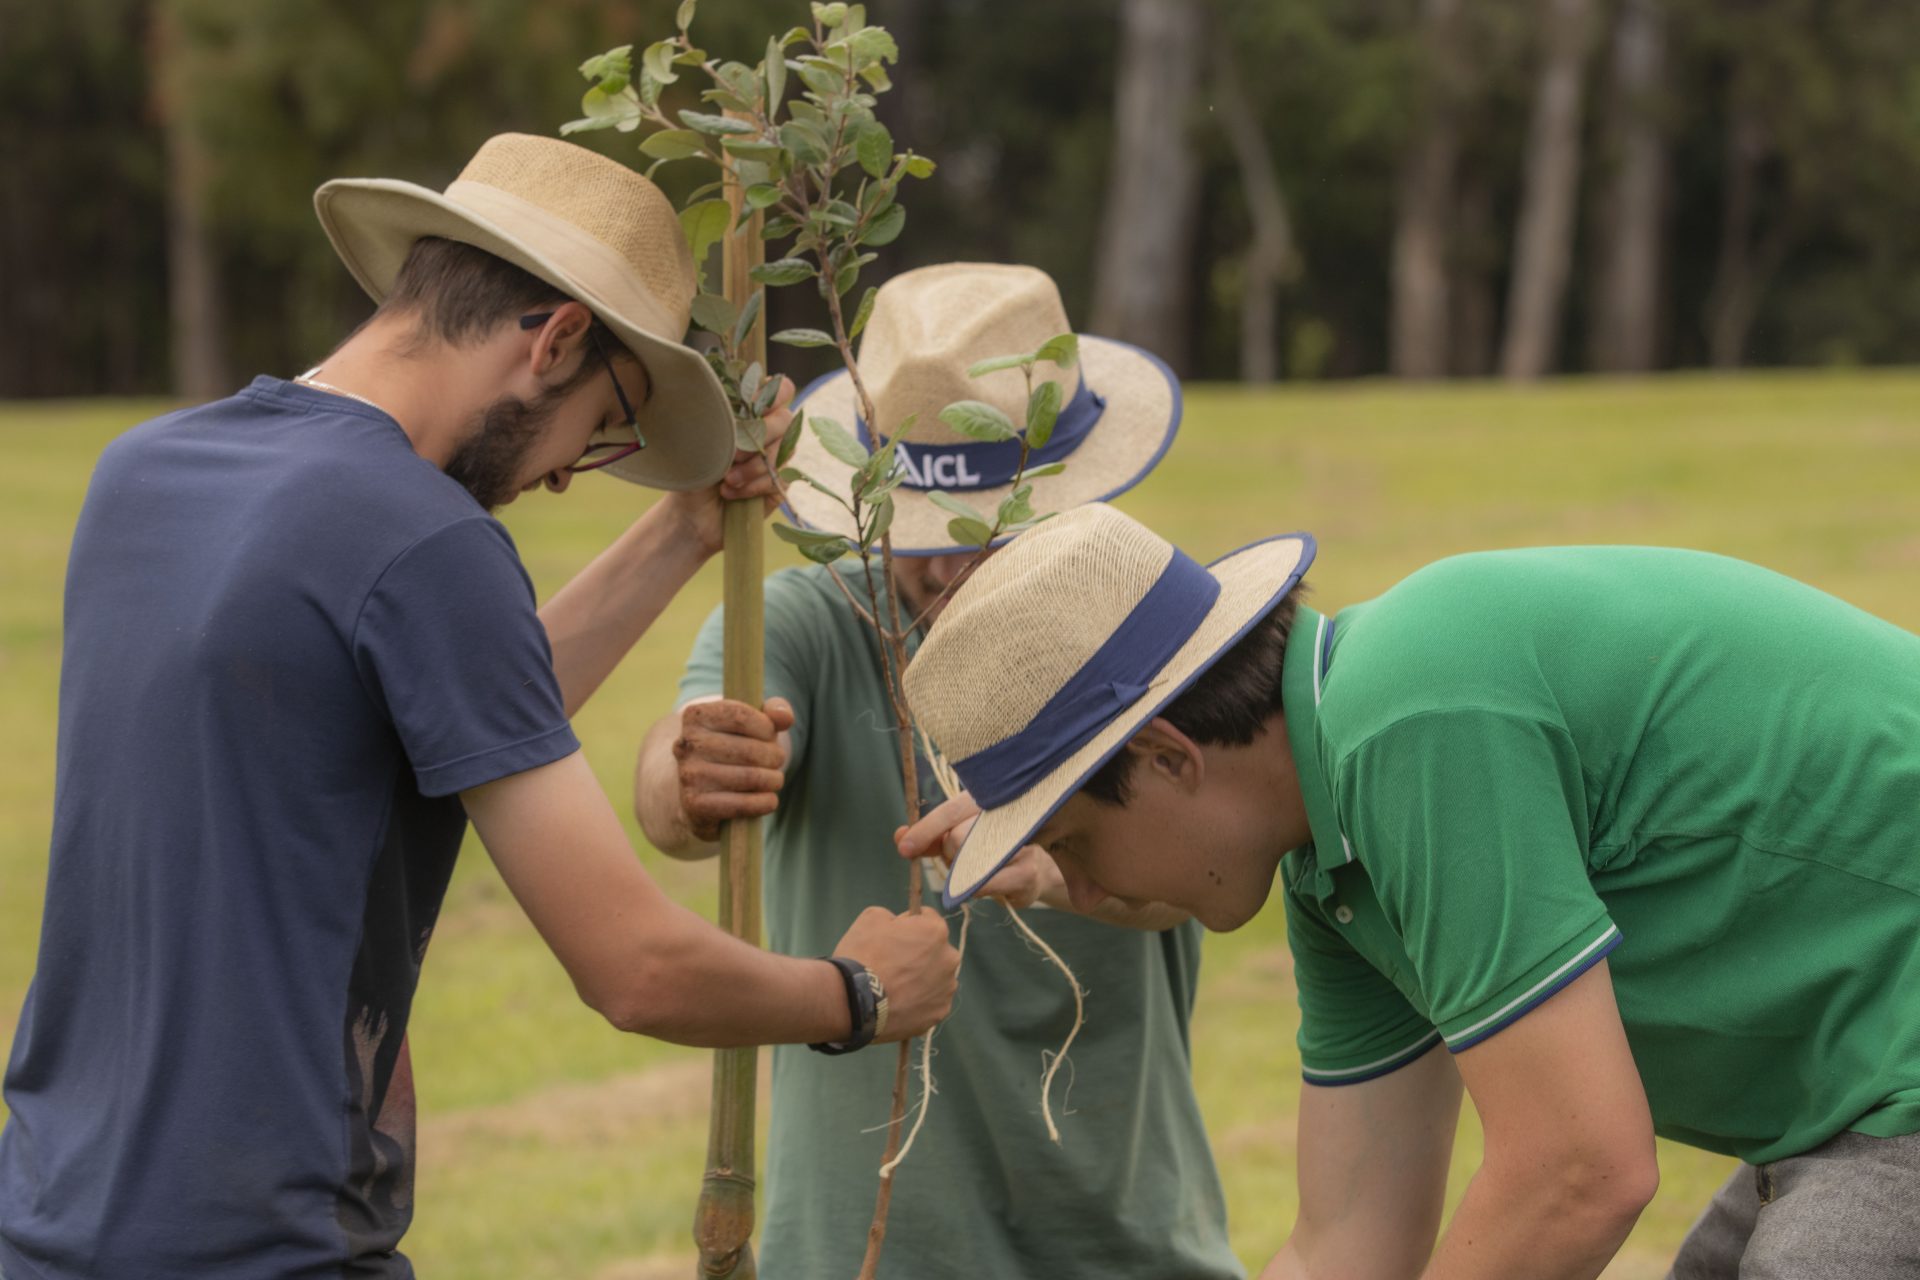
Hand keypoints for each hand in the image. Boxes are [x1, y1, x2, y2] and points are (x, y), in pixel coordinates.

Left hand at [657, 375, 795, 555]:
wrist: (690, 514)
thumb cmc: (692, 469)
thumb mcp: (701, 437)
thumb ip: (723, 414)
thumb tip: (739, 405)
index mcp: (751, 412)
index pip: (779, 389)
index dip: (770, 394)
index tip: (746, 408)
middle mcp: (768, 432)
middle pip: (785, 419)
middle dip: (758, 435)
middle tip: (732, 453)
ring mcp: (777, 459)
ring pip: (783, 451)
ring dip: (752, 466)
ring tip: (725, 479)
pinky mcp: (780, 485)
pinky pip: (778, 479)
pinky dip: (753, 486)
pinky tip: (731, 493)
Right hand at [671, 696, 794, 842]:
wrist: (699, 792)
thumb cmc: (732, 749)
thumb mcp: (750, 723)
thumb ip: (773, 711)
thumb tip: (784, 717)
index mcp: (696, 716)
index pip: (740, 715)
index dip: (766, 727)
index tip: (770, 735)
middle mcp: (686, 744)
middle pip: (749, 750)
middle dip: (774, 757)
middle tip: (777, 761)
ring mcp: (689, 775)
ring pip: (750, 777)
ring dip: (773, 780)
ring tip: (774, 780)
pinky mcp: (695, 804)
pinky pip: (742, 804)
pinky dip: (764, 803)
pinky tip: (769, 799)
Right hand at [832, 905, 960, 1041]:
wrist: (854, 1000)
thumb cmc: (863, 954)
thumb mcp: (872, 917)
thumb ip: (894, 917)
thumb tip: (900, 927)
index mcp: (937, 931)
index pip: (928, 918)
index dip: (909, 924)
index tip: (893, 935)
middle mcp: (949, 959)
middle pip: (936, 950)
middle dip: (920, 952)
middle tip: (893, 963)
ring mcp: (947, 989)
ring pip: (936, 977)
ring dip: (922, 978)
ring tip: (895, 987)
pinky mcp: (939, 1012)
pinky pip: (931, 1001)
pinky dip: (919, 1001)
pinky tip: (900, 1002)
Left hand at [894, 792, 1058, 908]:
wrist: (1033, 872)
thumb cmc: (990, 851)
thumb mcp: (959, 840)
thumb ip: (931, 839)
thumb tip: (899, 836)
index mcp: (987, 800)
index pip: (950, 811)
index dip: (925, 830)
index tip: (904, 848)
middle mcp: (1008, 814)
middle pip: (956, 836)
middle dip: (950, 854)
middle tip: (962, 859)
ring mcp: (1020, 843)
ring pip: (969, 860)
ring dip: (962, 872)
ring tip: (975, 870)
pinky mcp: (1026, 872)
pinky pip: (983, 884)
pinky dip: (974, 888)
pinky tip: (981, 885)